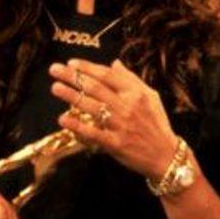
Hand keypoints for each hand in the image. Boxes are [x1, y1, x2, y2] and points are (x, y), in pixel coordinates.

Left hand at [49, 59, 178, 179]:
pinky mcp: (115, 143)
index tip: (71, 63)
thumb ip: (131, 79)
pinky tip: (63, 119)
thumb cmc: (156, 124)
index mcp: (136, 93)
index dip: (87, 67)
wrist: (165, 155)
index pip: (107, 75)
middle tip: (54, 70)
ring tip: (55, 88)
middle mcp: (127, 106)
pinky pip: (92, 133)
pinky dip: (77, 126)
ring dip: (71, 96)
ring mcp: (121, 125)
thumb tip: (114, 63)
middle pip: (95, 87)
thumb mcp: (151, 96)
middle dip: (72, 77)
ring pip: (91, 107)